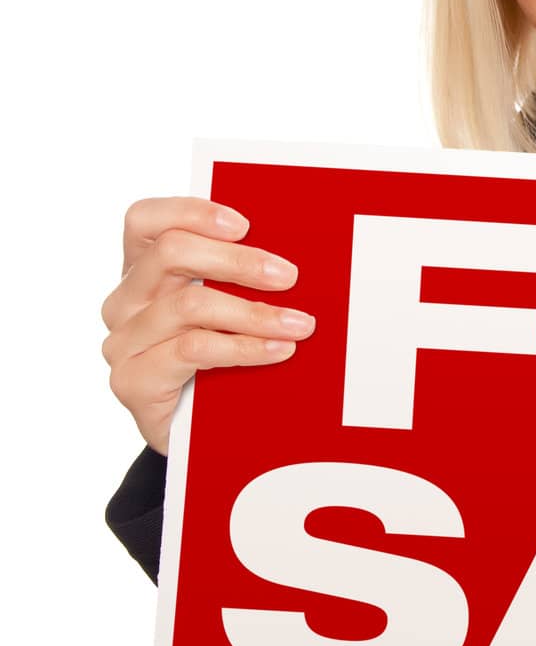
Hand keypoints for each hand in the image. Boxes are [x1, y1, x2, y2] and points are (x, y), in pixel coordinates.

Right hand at [101, 198, 311, 454]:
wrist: (199, 434)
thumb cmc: (221, 357)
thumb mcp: (229, 307)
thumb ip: (241, 276)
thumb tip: (294, 253)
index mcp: (144, 269)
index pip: (146, 220)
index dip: (191, 212)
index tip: (244, 224)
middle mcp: (125, 300)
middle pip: (171, 253)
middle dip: (238, 260)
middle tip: (290, 275)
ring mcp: (124, 341)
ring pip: (189, 305)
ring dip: (254, 313)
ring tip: (300, 325)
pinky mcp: (132, 380)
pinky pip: (192, 350)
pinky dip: (243, 347)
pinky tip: (278, 350)